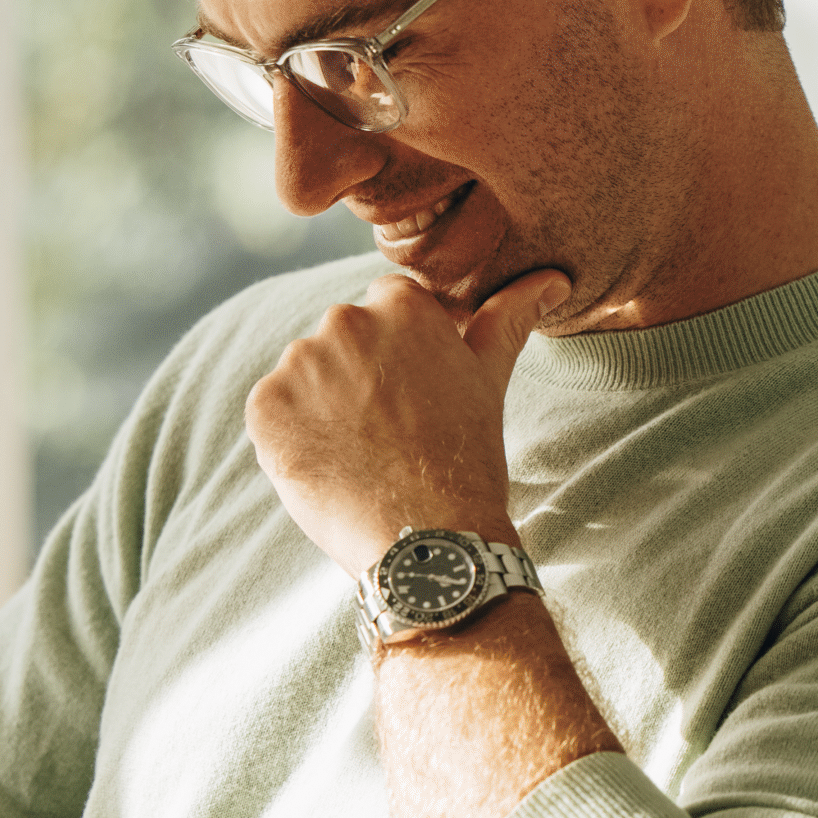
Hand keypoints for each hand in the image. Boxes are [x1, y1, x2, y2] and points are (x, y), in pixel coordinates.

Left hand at [245, 267, 567, 572]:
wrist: (427, 539)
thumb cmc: (465, 459)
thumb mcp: (489, 379)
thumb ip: (509, 318)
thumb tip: (552, 278)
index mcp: (400, 304)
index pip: (386, 309)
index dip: (398, 357)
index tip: (412, 397)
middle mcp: (345, 320)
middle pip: (342, 341)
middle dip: (357, 378)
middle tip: (389, 433)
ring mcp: (299, 363)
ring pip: (305, 377)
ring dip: (321, 407)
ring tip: (361, 453)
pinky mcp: (264, 406)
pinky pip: (272, 412)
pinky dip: (290, 437)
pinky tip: (328, 466)